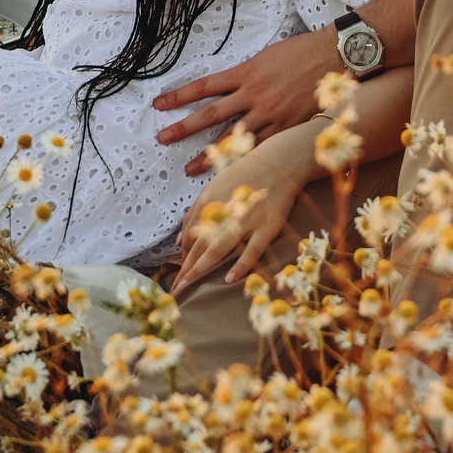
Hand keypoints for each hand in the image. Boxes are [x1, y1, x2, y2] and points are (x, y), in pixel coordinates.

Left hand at [151, 25, 344, 176]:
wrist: (332, 57)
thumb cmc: (299, 53)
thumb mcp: (265, 57)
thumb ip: (245, 75)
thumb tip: (230, 88)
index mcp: (245, 72)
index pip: (204, 86)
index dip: (179, 96)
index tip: (159, 104)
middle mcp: (253, 94)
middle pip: (211, 114)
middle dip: (184, 127)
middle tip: (163, 138)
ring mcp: (270, 112)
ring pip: (233, 137)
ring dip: (210, 154)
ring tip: (191, 169)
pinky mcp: (287, 126)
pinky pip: (262, 146)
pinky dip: (245, 158)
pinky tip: (232, 170)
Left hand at [170, 126, 317, 294]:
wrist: (278, 162)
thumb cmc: (243, 177)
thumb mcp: (213, 189)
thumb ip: (195, 214)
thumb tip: (178, 244)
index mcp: (208, 201)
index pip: (190, 235)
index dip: (183, 257)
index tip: (177, 275)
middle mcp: (224, 210)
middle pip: (199, 244)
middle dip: (185, 269)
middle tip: (174, 290)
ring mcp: (246, 219)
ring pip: (219, 248)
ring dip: (201, 269)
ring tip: (189, 287)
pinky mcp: (267, 226)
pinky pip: (252, 250)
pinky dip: (241, 265)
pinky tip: (229, 279)